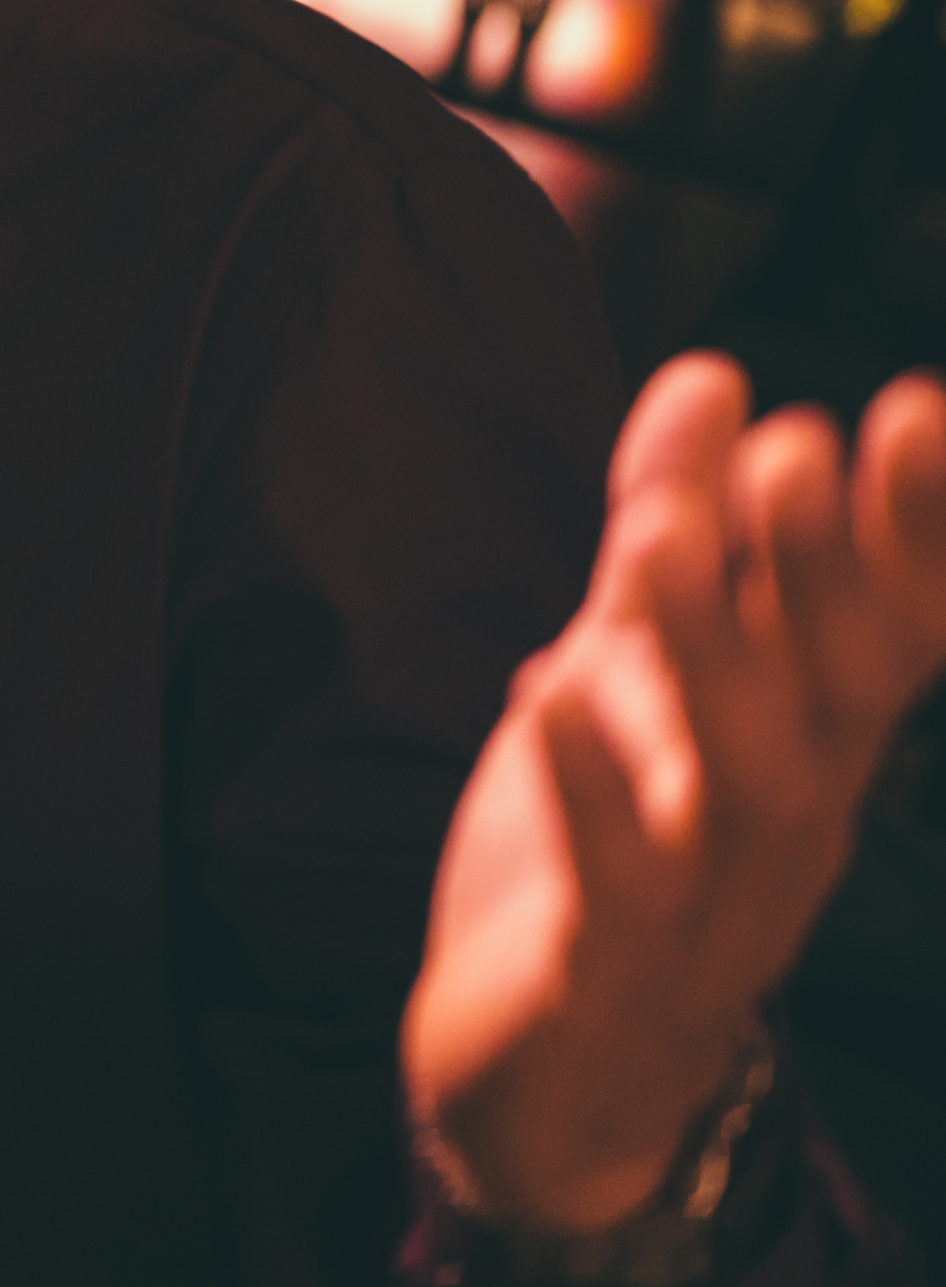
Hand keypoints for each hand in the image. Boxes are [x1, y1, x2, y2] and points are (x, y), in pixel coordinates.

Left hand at [405, 355, 945, 1228]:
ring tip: (659, 539)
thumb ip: (671, 526)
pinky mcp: (609, 968)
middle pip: (836, 686)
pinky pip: (618, 880)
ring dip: (710, 654)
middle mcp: (788, 813)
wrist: (546, 1074)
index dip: (915, 532)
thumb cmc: (609, 842)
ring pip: (741, 774)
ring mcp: (711, 898)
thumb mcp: (631, 661)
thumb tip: (713, 377)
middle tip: (807, 443)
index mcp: (805, 737)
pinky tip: (543, 687)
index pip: (890, 627)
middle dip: (829, 567)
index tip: (919, 407)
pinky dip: (588, 787)